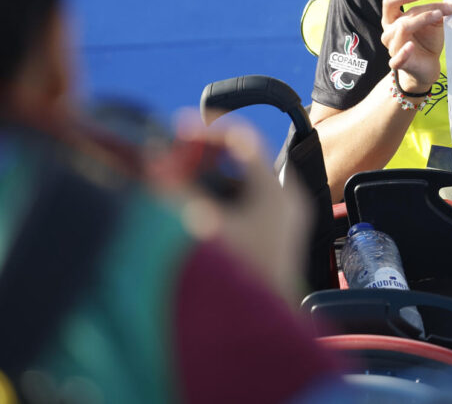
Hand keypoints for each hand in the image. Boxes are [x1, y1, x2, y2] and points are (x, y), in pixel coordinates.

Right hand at [153, 112, 310, 302]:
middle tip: (174, 158)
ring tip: (180, 184)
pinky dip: (223, 200)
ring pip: (245, 183)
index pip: (242, 139)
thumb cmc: (232, 281)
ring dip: (211, 180)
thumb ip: (173, 191)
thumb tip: (154, 161)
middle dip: (205, 157)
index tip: (177, 131)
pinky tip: (196, 211)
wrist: (257, 330)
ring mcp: (288, 219)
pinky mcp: (280, 237)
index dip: (206, 130)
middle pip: (243, 160)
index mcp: (274, 192)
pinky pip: (250, 203)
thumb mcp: (196, 229)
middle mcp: (288, 200)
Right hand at [380, 0, 451, 93]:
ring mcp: (392, 48)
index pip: (389, 2)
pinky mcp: (398, 63)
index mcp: (393, 20)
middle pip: (403, 16)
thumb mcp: (433, 24)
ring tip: (437, 17)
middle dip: (423, 10)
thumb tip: (449, 6)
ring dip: (421, 20)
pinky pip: (397, 57)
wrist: (428, 67)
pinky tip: (411, 46)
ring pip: (402, 29)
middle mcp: (389, 32)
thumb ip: (436, 12)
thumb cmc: (427, 42)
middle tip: (440, 10)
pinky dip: (403, 51)